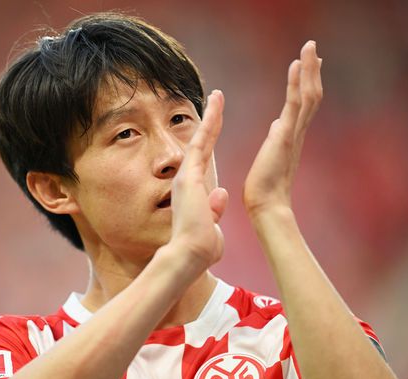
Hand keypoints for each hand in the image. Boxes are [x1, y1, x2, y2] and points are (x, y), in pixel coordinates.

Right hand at [166, 90, 228, 268]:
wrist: (190, 254)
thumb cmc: (201, 247)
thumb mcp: (211, 225)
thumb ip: (214, 209)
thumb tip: (221, 194)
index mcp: (194, 191)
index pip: (205, 160)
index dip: (211, 142)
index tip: (215, 126)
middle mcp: (187, 179)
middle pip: (200, 144)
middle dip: (209, 122)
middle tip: (214, 101)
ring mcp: (186, 175)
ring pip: (200, 138)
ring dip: (210, 116)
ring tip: (217, 96)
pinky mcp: (188, 174)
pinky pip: (200, 141)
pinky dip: (208, 122)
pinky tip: (215, 104)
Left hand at [243, 41, 322, 216]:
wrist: (266, 207)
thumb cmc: (264, 189)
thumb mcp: (269, 158)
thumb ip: (277, 140)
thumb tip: (277, 125)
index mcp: (291, 138)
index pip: (302, 106)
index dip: (306, 84)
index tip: (309, 65)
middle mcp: (297, 133)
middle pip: (311, 96)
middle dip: (312, 71)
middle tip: (313, 48)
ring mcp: (293, 134)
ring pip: (307, 95)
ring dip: (308, 70)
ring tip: (309, 47)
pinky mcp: (285, 137)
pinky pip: (294, 104)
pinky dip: (297, 83)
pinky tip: (296, 65)